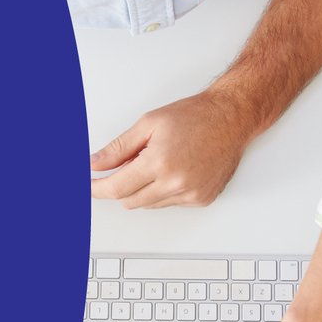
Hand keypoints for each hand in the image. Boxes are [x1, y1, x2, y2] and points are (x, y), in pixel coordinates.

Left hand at [89, 89, 256, 208]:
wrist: (232, 118)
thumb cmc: (196, 116)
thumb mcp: (148, 123)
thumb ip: (118, 148)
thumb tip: (96, 163)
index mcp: (160, 162)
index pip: (117, 188)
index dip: (99, 188)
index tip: (89, 186)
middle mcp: (176, 183)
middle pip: (130, 201)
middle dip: (120, 187)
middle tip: (124, 166)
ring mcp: (191, 194)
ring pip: (149, 205)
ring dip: (142, 189)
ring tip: (155, 161)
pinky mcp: (201, 199)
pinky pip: (170, 204)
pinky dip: (163, 191)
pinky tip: (172, 170)